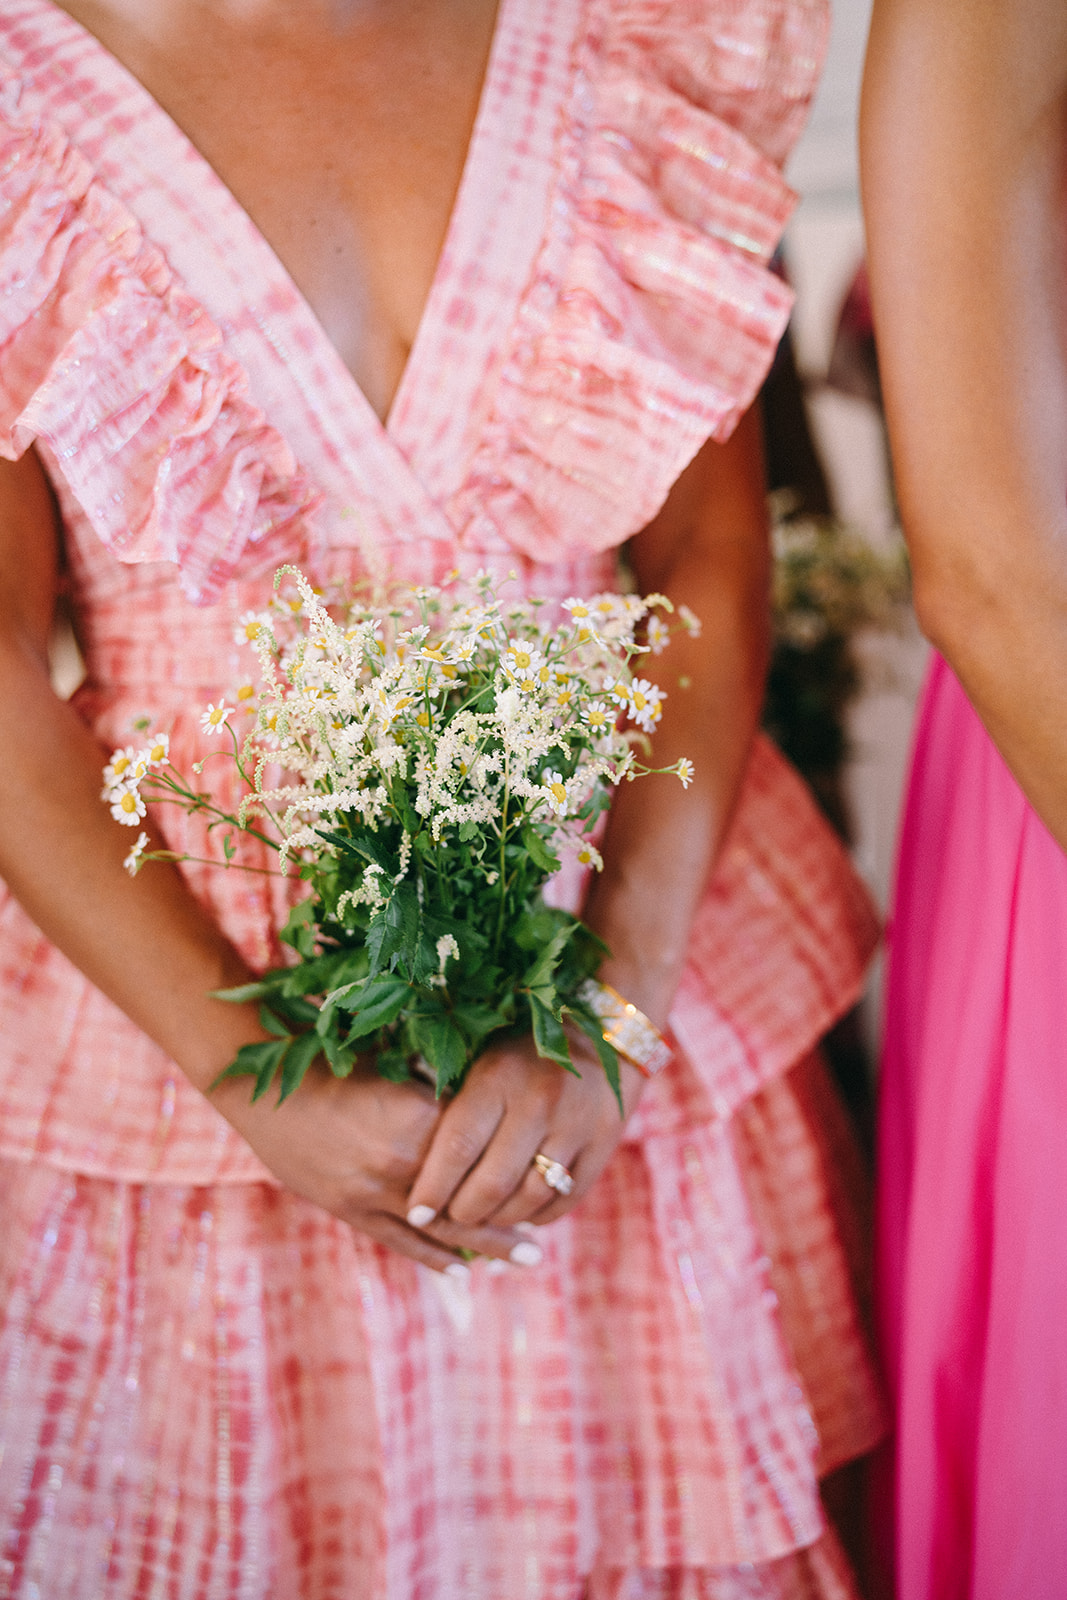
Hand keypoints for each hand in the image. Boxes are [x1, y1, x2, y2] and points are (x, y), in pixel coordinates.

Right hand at [210, 1057, 533, 1271]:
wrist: (265, 1088)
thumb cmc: (333, 1063)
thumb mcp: (395, 1072)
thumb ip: (436, 1098)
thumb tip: (485, 1111)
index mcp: (417, 1122)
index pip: (480, 1152)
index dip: (511, 1165)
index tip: (544, 1174)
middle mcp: (400, 1164)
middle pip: (467, 1201)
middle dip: (506, 1224)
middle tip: (541, 1246)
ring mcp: (373, 1193)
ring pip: (439, 1228)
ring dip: (482, 1247)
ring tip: (520, 1259)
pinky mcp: (349, 1209)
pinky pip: (399, 1240)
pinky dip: (431, 1257)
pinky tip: (459, 1271)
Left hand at [403, 1032, 645, 1237]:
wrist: (599, 1032)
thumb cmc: (520, 1052)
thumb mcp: (482, 1064)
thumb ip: (454, 1111)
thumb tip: (415, 1170)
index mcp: (499, 1077)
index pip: (458, 1146)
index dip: (433, 1187)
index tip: (416, 1211)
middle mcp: (539, 1102)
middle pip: (493, 1183)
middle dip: (462, 1212)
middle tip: (449, 1218)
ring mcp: (577, 1125)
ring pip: (529, 1198)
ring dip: (499, 1219)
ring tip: (481, 1217)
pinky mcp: (604, 1143)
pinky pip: (564, 1200)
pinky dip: (536, 1216)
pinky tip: (519, 1212)